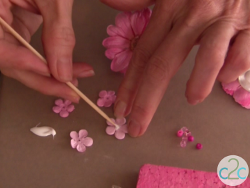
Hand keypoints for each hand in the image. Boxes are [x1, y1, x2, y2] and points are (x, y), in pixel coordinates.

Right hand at [0, 0, 93, 102]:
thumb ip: (58, 33)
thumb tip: (63, 73)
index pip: (0, 49)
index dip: (22, 63)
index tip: (50, 72)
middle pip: (11, 63)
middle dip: (44, 80)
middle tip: (72, 91)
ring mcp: (4, 29)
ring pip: (22, 63)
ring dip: (52, 76)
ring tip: (78, 78)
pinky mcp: (17, 30)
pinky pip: (30, 54)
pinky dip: (51, 63)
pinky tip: (70, 68)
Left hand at [103, 0, 249, 135]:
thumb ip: (145, 5)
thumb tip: (114, 10)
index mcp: (169, 9)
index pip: (142, 53)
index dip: (129, 84)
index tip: (121, 109)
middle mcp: (192, 15)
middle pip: (163, 63)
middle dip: (147, 101)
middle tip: (137, 126)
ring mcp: (222, 20)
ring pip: (208, 56)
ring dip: (198, 84)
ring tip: (192, 99)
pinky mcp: (249, 25)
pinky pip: (242, 52)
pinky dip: (233, 68)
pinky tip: (224, 78)